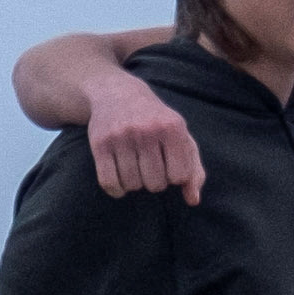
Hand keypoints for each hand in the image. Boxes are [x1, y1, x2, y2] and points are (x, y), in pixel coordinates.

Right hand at [75, 55, 202, 201]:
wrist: (118, 94)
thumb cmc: (156, 122)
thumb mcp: (181, 137)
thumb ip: (194, 169)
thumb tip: (193, 200)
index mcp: (172, 127)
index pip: (179, 176)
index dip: (175, 176)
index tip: (169, 164)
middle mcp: (147, 129)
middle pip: (155, 184)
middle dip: (155, 181)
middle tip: (150, 166)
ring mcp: (121, 136)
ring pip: (132, 185)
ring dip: (135, 184)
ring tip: (135, 168)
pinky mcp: (100, 143)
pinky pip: (109, 183)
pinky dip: (117, 189)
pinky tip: (120, 180)